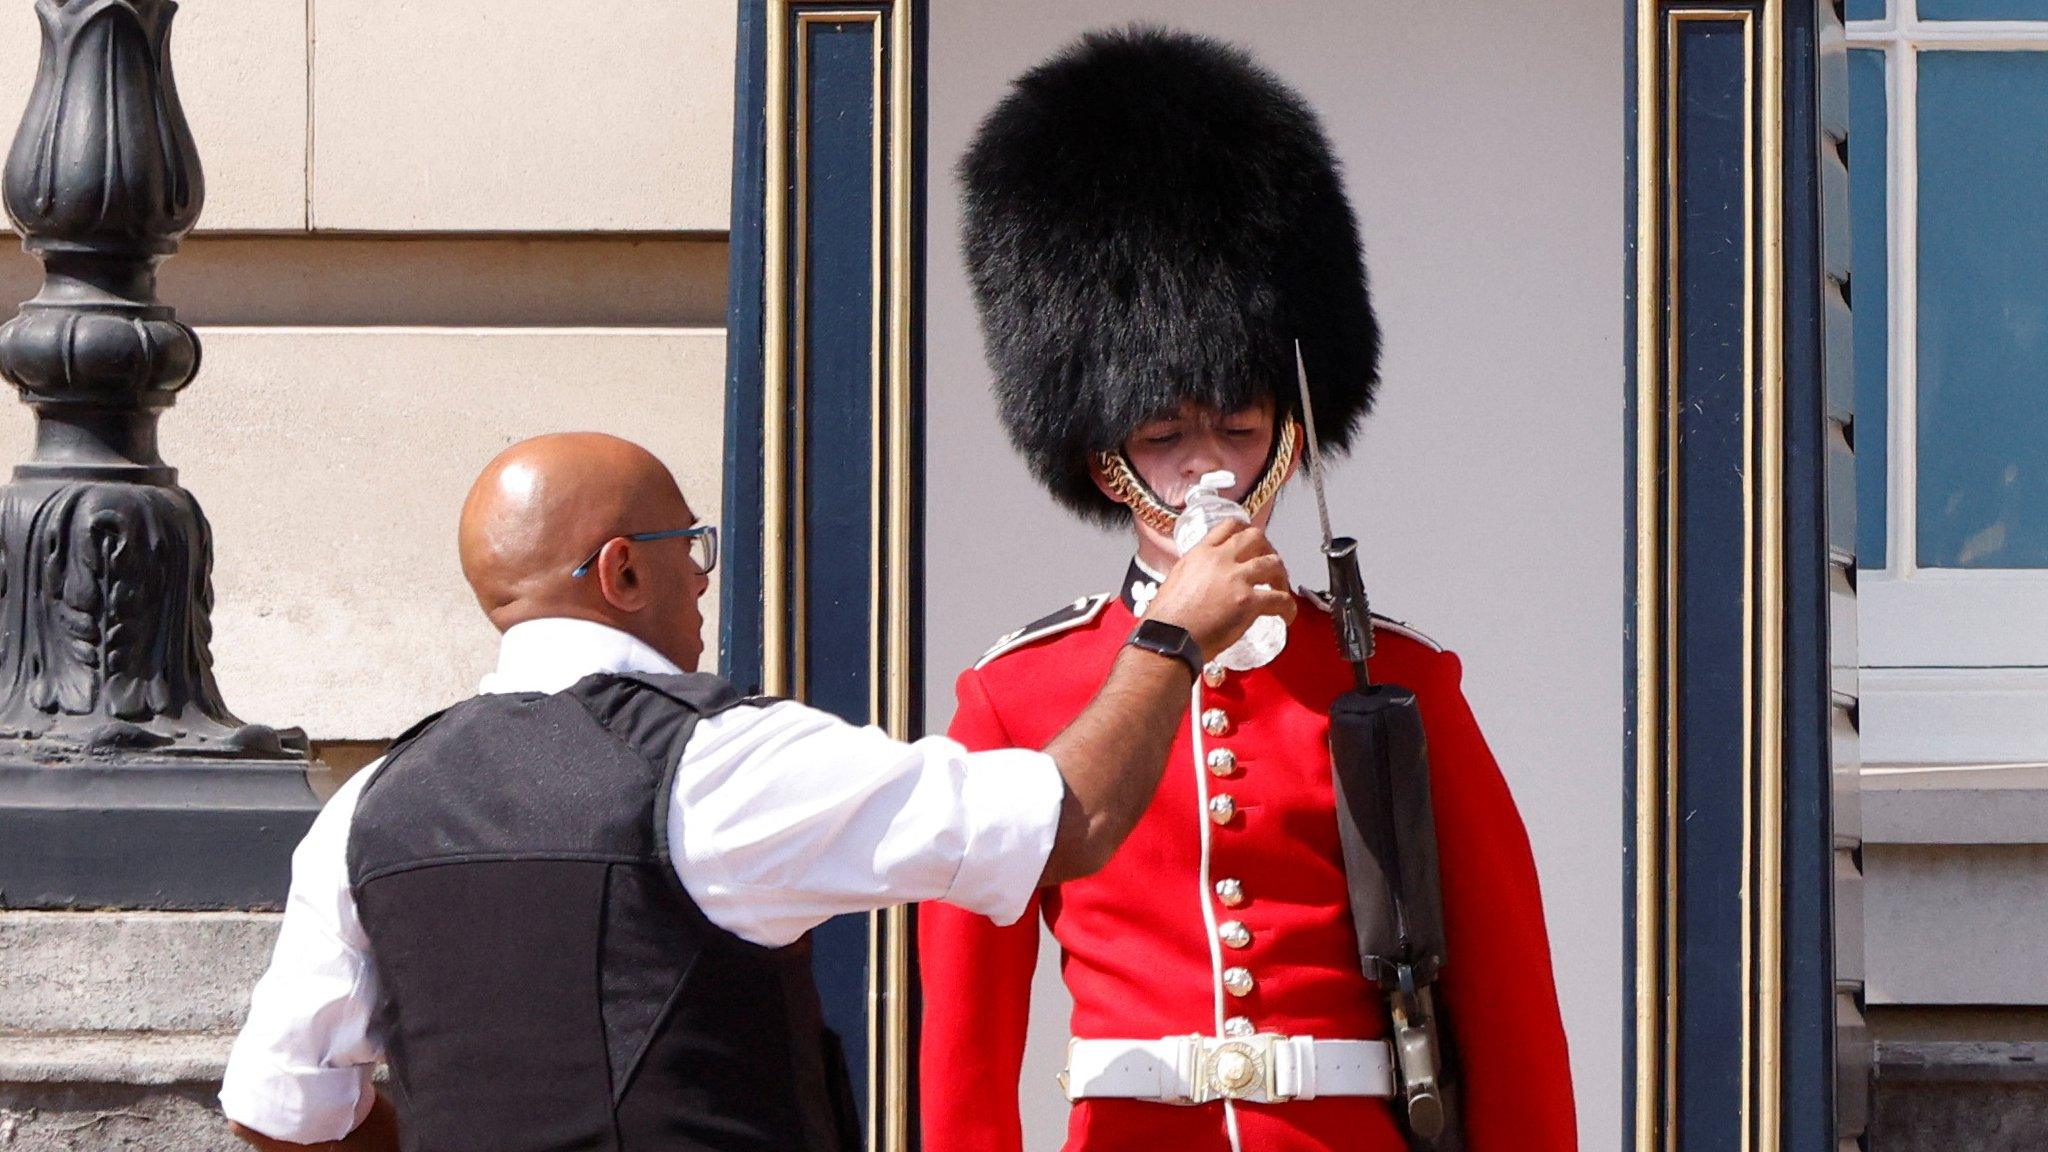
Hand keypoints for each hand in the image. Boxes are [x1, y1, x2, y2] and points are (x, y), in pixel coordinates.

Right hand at [1144, 521, 1294, 661]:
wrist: (1168, 639)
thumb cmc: (1166, 619)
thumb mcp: (1176, 580)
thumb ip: (1196, 573)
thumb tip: (1207, 582)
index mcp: (1201, 553)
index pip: (1229, 526)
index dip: (1245, 533)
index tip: (1252, 546)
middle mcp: (1220, 559)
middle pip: (1256, 537)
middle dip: (1268, 549)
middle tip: (1270, 567)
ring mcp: (1236, 579)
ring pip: (1273, 563)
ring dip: (1281, 577)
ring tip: (1280, 592)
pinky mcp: (1248, 602)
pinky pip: (1280, 599)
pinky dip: (1288, 608)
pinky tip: (1286, 617)